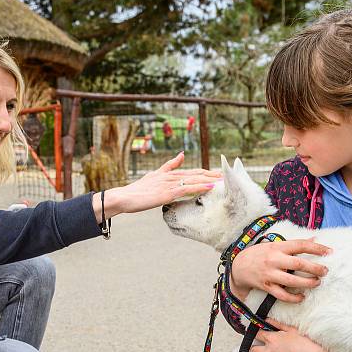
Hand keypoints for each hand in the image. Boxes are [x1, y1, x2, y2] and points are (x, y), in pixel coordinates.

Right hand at [92, 152, 219, 220]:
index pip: (191, 171)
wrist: (124, 197)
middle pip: (196, 174)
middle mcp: (171, 177)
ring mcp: (169, 184)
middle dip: (212, 174)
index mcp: (169, 174)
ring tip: (223, 180)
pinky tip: (210, 187)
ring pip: (194, 180)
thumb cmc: (138, 190)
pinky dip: (200, 187)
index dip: (206, 171)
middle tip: (227, 176)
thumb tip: (181, 154)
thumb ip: (169, 165)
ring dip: (210, 179)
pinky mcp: (166, 193)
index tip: (218, 173)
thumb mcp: (155, 175)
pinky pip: (187, 189)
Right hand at [230, 239, 330, 302]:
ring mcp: (269, 274)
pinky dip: (293, 297)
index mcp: (277, 247)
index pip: (300, 245)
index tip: (329, 251)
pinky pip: (282, 295)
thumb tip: (315, 238)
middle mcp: (274, 260)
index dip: (317, 248)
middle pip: (298, 264)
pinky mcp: (266, 286)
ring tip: (317, 282)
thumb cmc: (259, 254)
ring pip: (292, 281)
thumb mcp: (274, 245)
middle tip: (325, 271)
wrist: (238, 266)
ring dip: (307, 283)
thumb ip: (294, 244)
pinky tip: (302, 297)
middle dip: (315, 268)